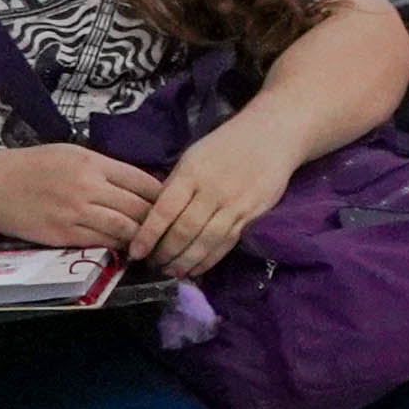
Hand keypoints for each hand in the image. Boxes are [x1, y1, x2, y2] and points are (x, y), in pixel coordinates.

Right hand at [0, 143, 159, 248]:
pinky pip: (101, 243)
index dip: (162, 196)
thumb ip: (106, 168)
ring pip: (124, 229)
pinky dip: (117, 245)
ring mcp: (76, 214)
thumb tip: (140, 184)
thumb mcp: (73, 153)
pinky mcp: (63, 235)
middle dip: (158, 220)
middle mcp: (88, 188)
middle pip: (139, 208)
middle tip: (170, 229)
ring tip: (152, 242)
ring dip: (141, 237)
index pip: (144, 182)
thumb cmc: (33, 165)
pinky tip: (125, 247)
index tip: (172, 204)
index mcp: (94, 163)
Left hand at [135, 118, 304, 271]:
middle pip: (184, 231)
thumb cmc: (226, 145)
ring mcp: (235, 204)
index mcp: (192, 173)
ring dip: (186, 261)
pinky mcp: (252, 215)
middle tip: (153, 265)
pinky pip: (227, 243)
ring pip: (206, 241)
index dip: (148, 235)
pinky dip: (210, 259)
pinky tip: (197, 268)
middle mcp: (213, 190)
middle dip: (165, 253)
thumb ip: (176, 186)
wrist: (272, 135)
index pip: (164, 211)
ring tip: (173, 272)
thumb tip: (154, 218)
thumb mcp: (193, 157)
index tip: (135, 252)